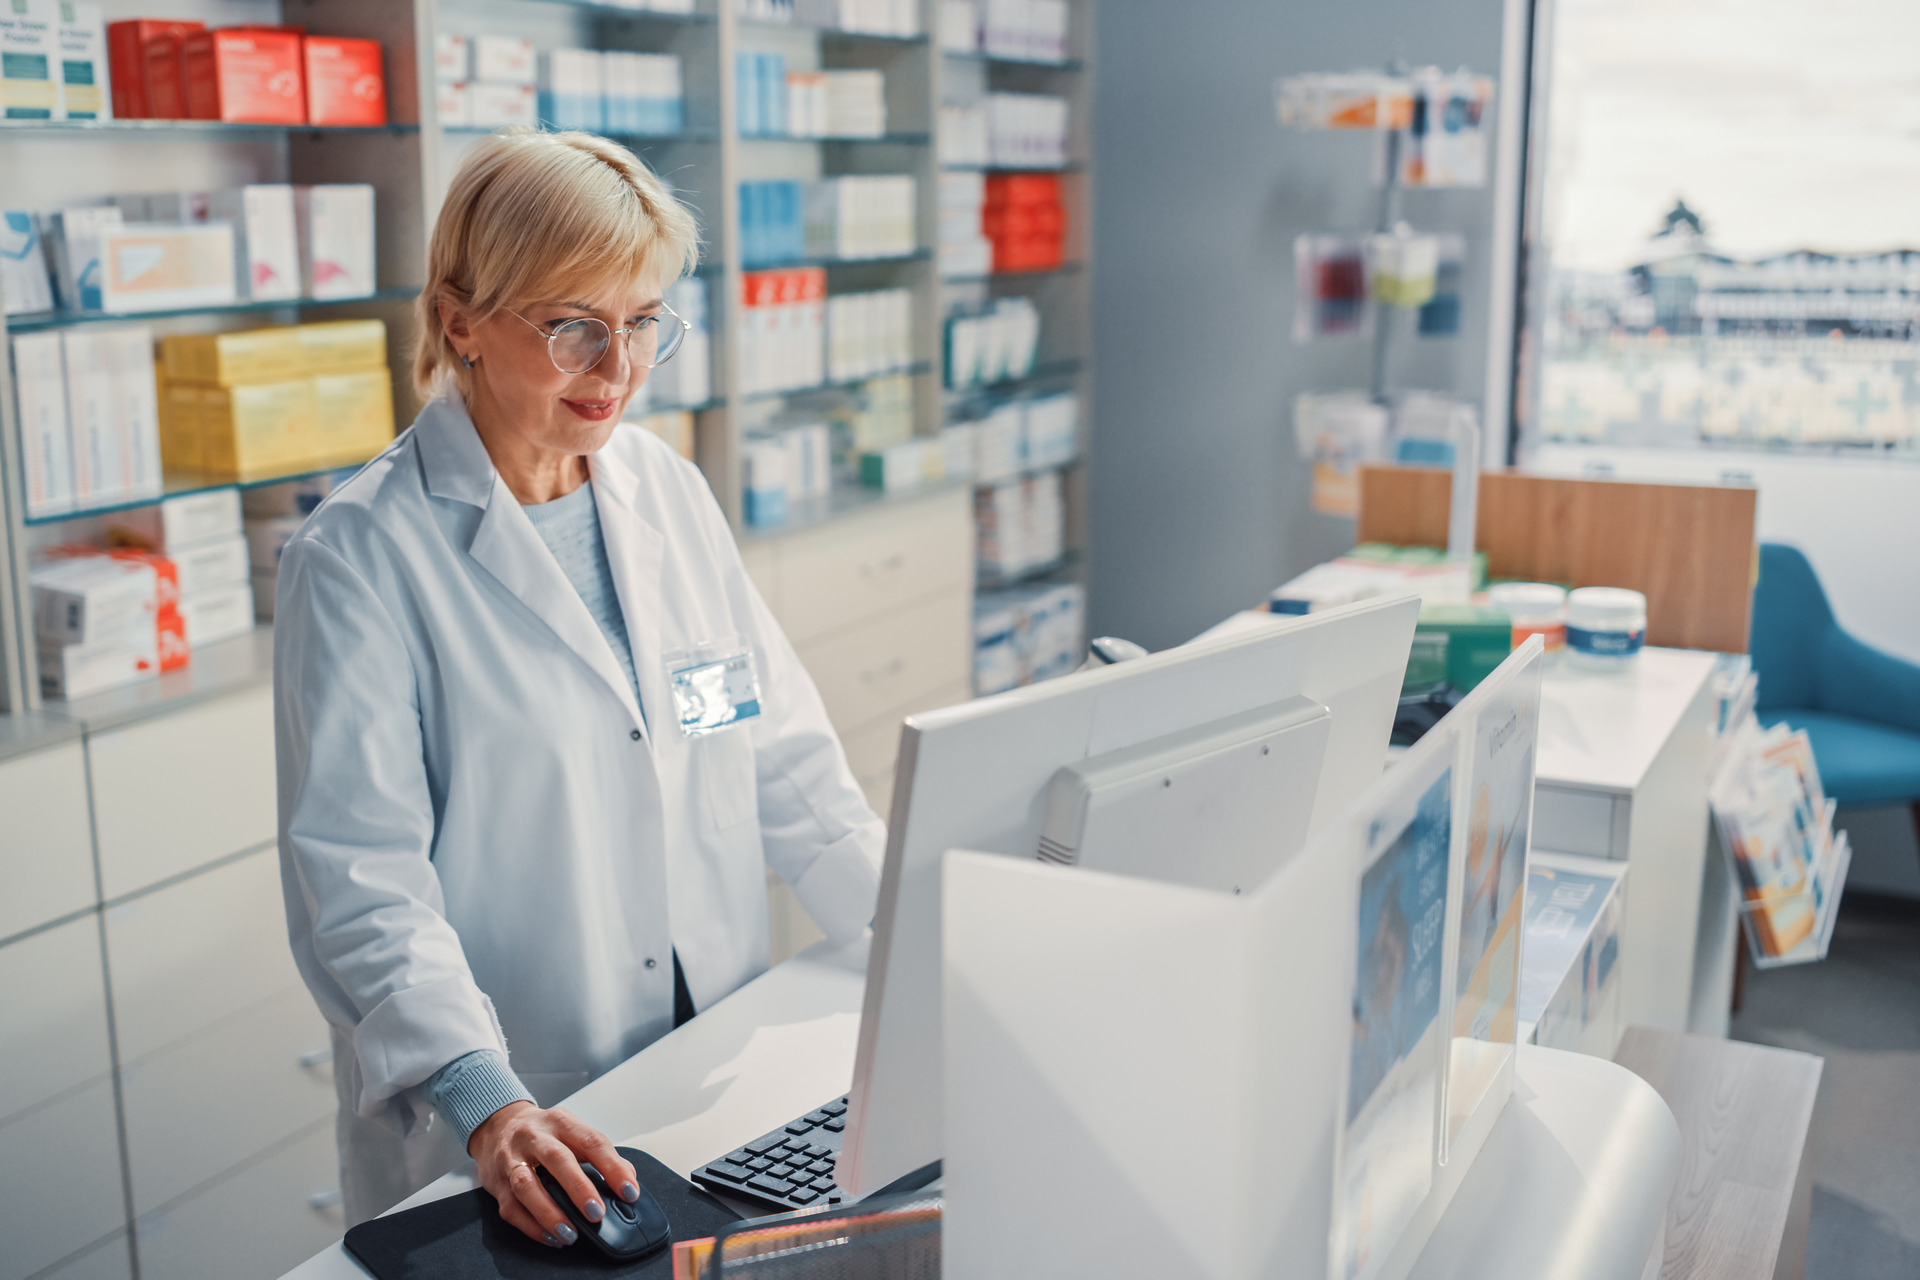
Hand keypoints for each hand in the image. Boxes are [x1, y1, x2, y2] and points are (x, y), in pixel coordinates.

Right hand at [469, 1101, 641, 1247]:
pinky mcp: (496, 1182)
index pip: (592, 1142)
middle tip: (597, 1213)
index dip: (613, 1167)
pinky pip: (511, 1208)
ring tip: (570, 1234)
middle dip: (579, 1189)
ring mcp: (511, 1158)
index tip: (629, 1191)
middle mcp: (534, 1136)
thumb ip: (599, 1154)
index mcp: (561, 1122)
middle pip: (557, 1159)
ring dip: (550, 1213)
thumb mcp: (572, 1132)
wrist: (498, 1126)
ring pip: (528, 1186)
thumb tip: (627, 1178)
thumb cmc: (544, 1134)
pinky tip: (550, 1236)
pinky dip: (531, 1226)